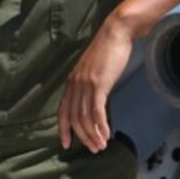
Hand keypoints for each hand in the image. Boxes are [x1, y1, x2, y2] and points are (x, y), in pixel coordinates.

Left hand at [57, 18, 133, 152]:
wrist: (116, 31)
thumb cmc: (108, 48)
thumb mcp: (92, 67)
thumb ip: (87, 82)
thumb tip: (91, 97)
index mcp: (71, 81)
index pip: (62, 110)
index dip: (63, 128)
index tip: (66, 143)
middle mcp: (75, 84)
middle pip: (74, 118)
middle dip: (82, 136)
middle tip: (93, 149)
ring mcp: (86, 83)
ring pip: (85, 117)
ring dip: (93, 134)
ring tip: (101, 145)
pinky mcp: (99, 83)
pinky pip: (97, 111)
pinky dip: (101, 125)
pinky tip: (107, 133)